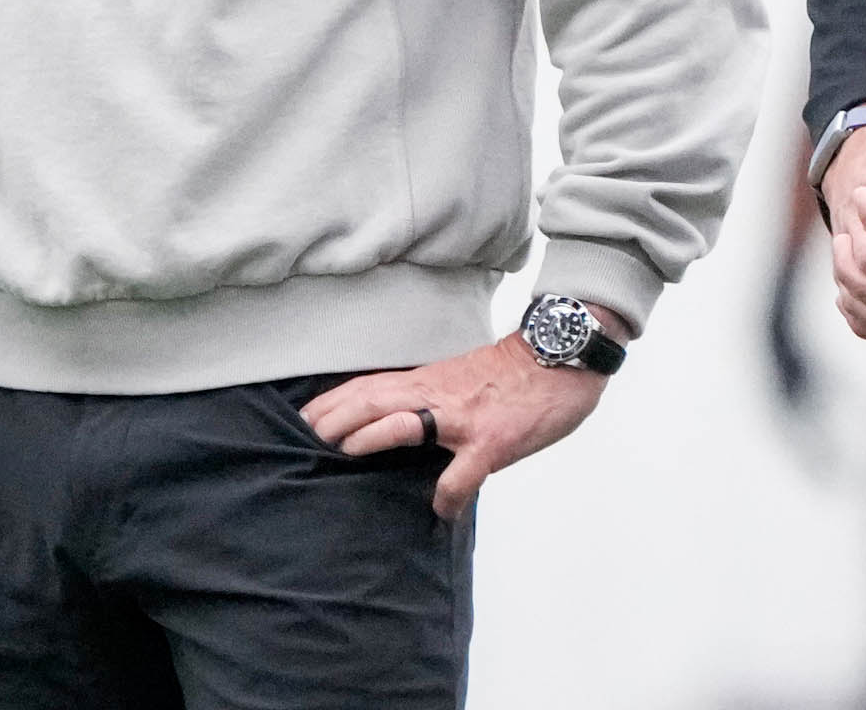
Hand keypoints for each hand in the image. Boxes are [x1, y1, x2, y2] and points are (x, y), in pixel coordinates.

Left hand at [301, 310, 620, 520]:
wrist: (561, 354)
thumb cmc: (514, 372)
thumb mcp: (460, 379)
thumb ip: (430, 398)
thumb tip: (401, 424)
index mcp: (429, 381)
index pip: (369, 386)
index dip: (333, 402)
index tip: (304, 420)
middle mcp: (438, 395)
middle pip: (373, 399)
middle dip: (334, 417)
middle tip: (305, 437)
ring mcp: (463, 418)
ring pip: (405, 421)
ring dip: (370, 436)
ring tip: (343, 453)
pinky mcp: (492, 441)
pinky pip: (463, 473)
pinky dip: (448, 494)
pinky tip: (440, 510)